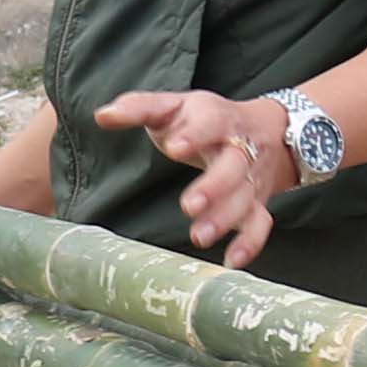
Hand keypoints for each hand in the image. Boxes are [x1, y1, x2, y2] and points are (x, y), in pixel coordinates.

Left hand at [102, 86, 295, 265]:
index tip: (176, 148)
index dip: (196, 135)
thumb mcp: (173, 106)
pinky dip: (251, 242)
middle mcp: (240, 146)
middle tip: (189, 206)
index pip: (211, 122)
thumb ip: (138, 108)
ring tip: (199, 237)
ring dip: (225, 218)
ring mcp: (251, 175)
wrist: (263, 127)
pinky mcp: (257, 200)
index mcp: (216, 117)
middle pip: (234, 165)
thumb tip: (103, 116)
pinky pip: (260, 221)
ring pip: (246, 196)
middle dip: (214, 186)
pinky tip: (232, 260)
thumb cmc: (204, 119)